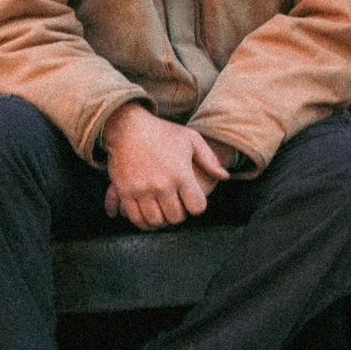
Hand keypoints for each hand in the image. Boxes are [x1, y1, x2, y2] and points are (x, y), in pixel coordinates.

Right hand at [101, 104, 229, 230]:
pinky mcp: (125, 192)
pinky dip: (143, 222)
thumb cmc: (163, 132)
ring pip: (156, 221)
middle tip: (176, 207)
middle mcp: (162, 185)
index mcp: (181, 174)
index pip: (196, 207)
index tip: (191, 200)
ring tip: (162, 212)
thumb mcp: (191, 139)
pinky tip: (147, 215)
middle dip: (179, 214)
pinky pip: (136, 218)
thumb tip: (225, 176)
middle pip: (176, 217)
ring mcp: (142, 190)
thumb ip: (209, 159)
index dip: (196, 206)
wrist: (128, 127)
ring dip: (161, 220)